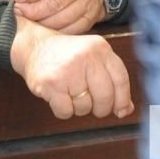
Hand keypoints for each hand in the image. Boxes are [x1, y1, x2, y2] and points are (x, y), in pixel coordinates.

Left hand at [0, 0, 104, 33]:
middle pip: (55, 2)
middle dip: (32, 10)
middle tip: (18, 13)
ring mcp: (89, 2)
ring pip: (62, 19)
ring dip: (41, 24)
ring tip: (28, 22)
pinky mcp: (91, 18)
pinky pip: (69, 30)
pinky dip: (53, 33)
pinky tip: (43, 30)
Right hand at [10, 17, 133, 119]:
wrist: (33, 46)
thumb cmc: (65, 55)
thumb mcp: (93, 59)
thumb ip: (112, 81)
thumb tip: (126, 109)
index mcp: (100, 48)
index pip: (121, 80)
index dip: (121, 99)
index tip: (119, 109)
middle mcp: (86, 56)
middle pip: (105, 97)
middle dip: (99, 108)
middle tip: (89, 101)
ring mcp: (68, 70)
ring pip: (85, 107)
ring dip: (78, 107)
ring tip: (69, 92)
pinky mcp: (51, 83)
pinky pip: (66, 112)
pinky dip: (63, 110)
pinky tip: (59, 96)